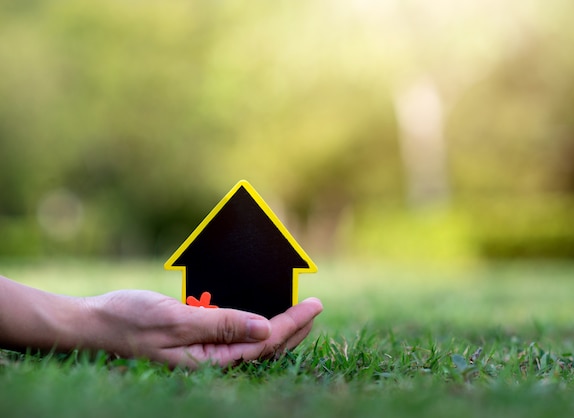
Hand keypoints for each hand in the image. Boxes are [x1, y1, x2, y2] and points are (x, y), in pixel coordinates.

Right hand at [85, 290, 322, 368]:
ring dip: (276, 323)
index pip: (264, 343)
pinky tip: (260, 305)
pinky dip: (251, 317)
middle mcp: (212, 357)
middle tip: (316, 307)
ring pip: (251, 338)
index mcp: (210, 360)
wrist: (96, 321)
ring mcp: (205, 348)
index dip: (293, 324)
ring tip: (297, 309)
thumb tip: (265, 328)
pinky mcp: (198, 335)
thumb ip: (221, 325)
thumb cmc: (131, 320)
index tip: (315, 305)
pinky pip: (232, 328)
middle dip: (293, 327)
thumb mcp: (177, 320)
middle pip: (264, 345)